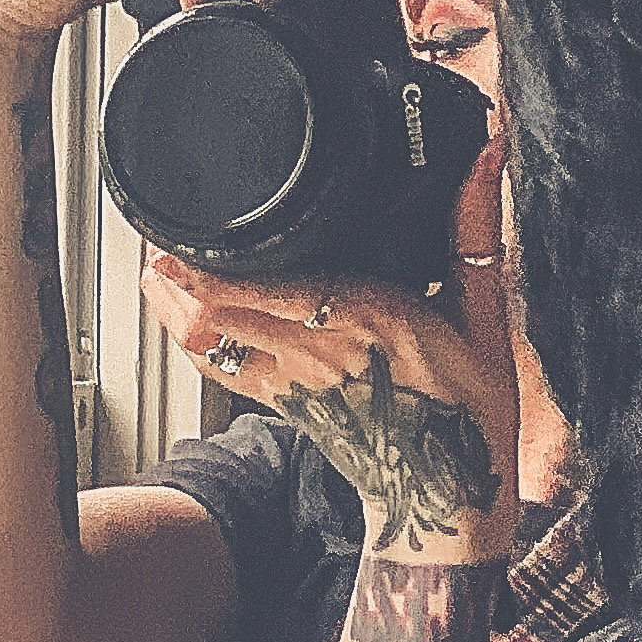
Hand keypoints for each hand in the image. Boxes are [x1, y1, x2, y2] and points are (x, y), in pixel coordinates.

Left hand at [144, 244, 518, 558]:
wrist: (450, 489)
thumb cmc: (469, 405)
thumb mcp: (484, 310)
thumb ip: (474, 226)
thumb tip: (487, 152)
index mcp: (369, 318)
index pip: (276, 286)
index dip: (220, 268)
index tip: (189, 234)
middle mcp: (321, 350)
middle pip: (225, 311)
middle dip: (181, 276)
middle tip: (156, 239)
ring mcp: (295, 382)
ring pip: (212, 343)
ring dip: (174, 309)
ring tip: (153, 273)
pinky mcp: (283, 404)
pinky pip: (222, 370)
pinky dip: (191, 341)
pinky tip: (174, 314)